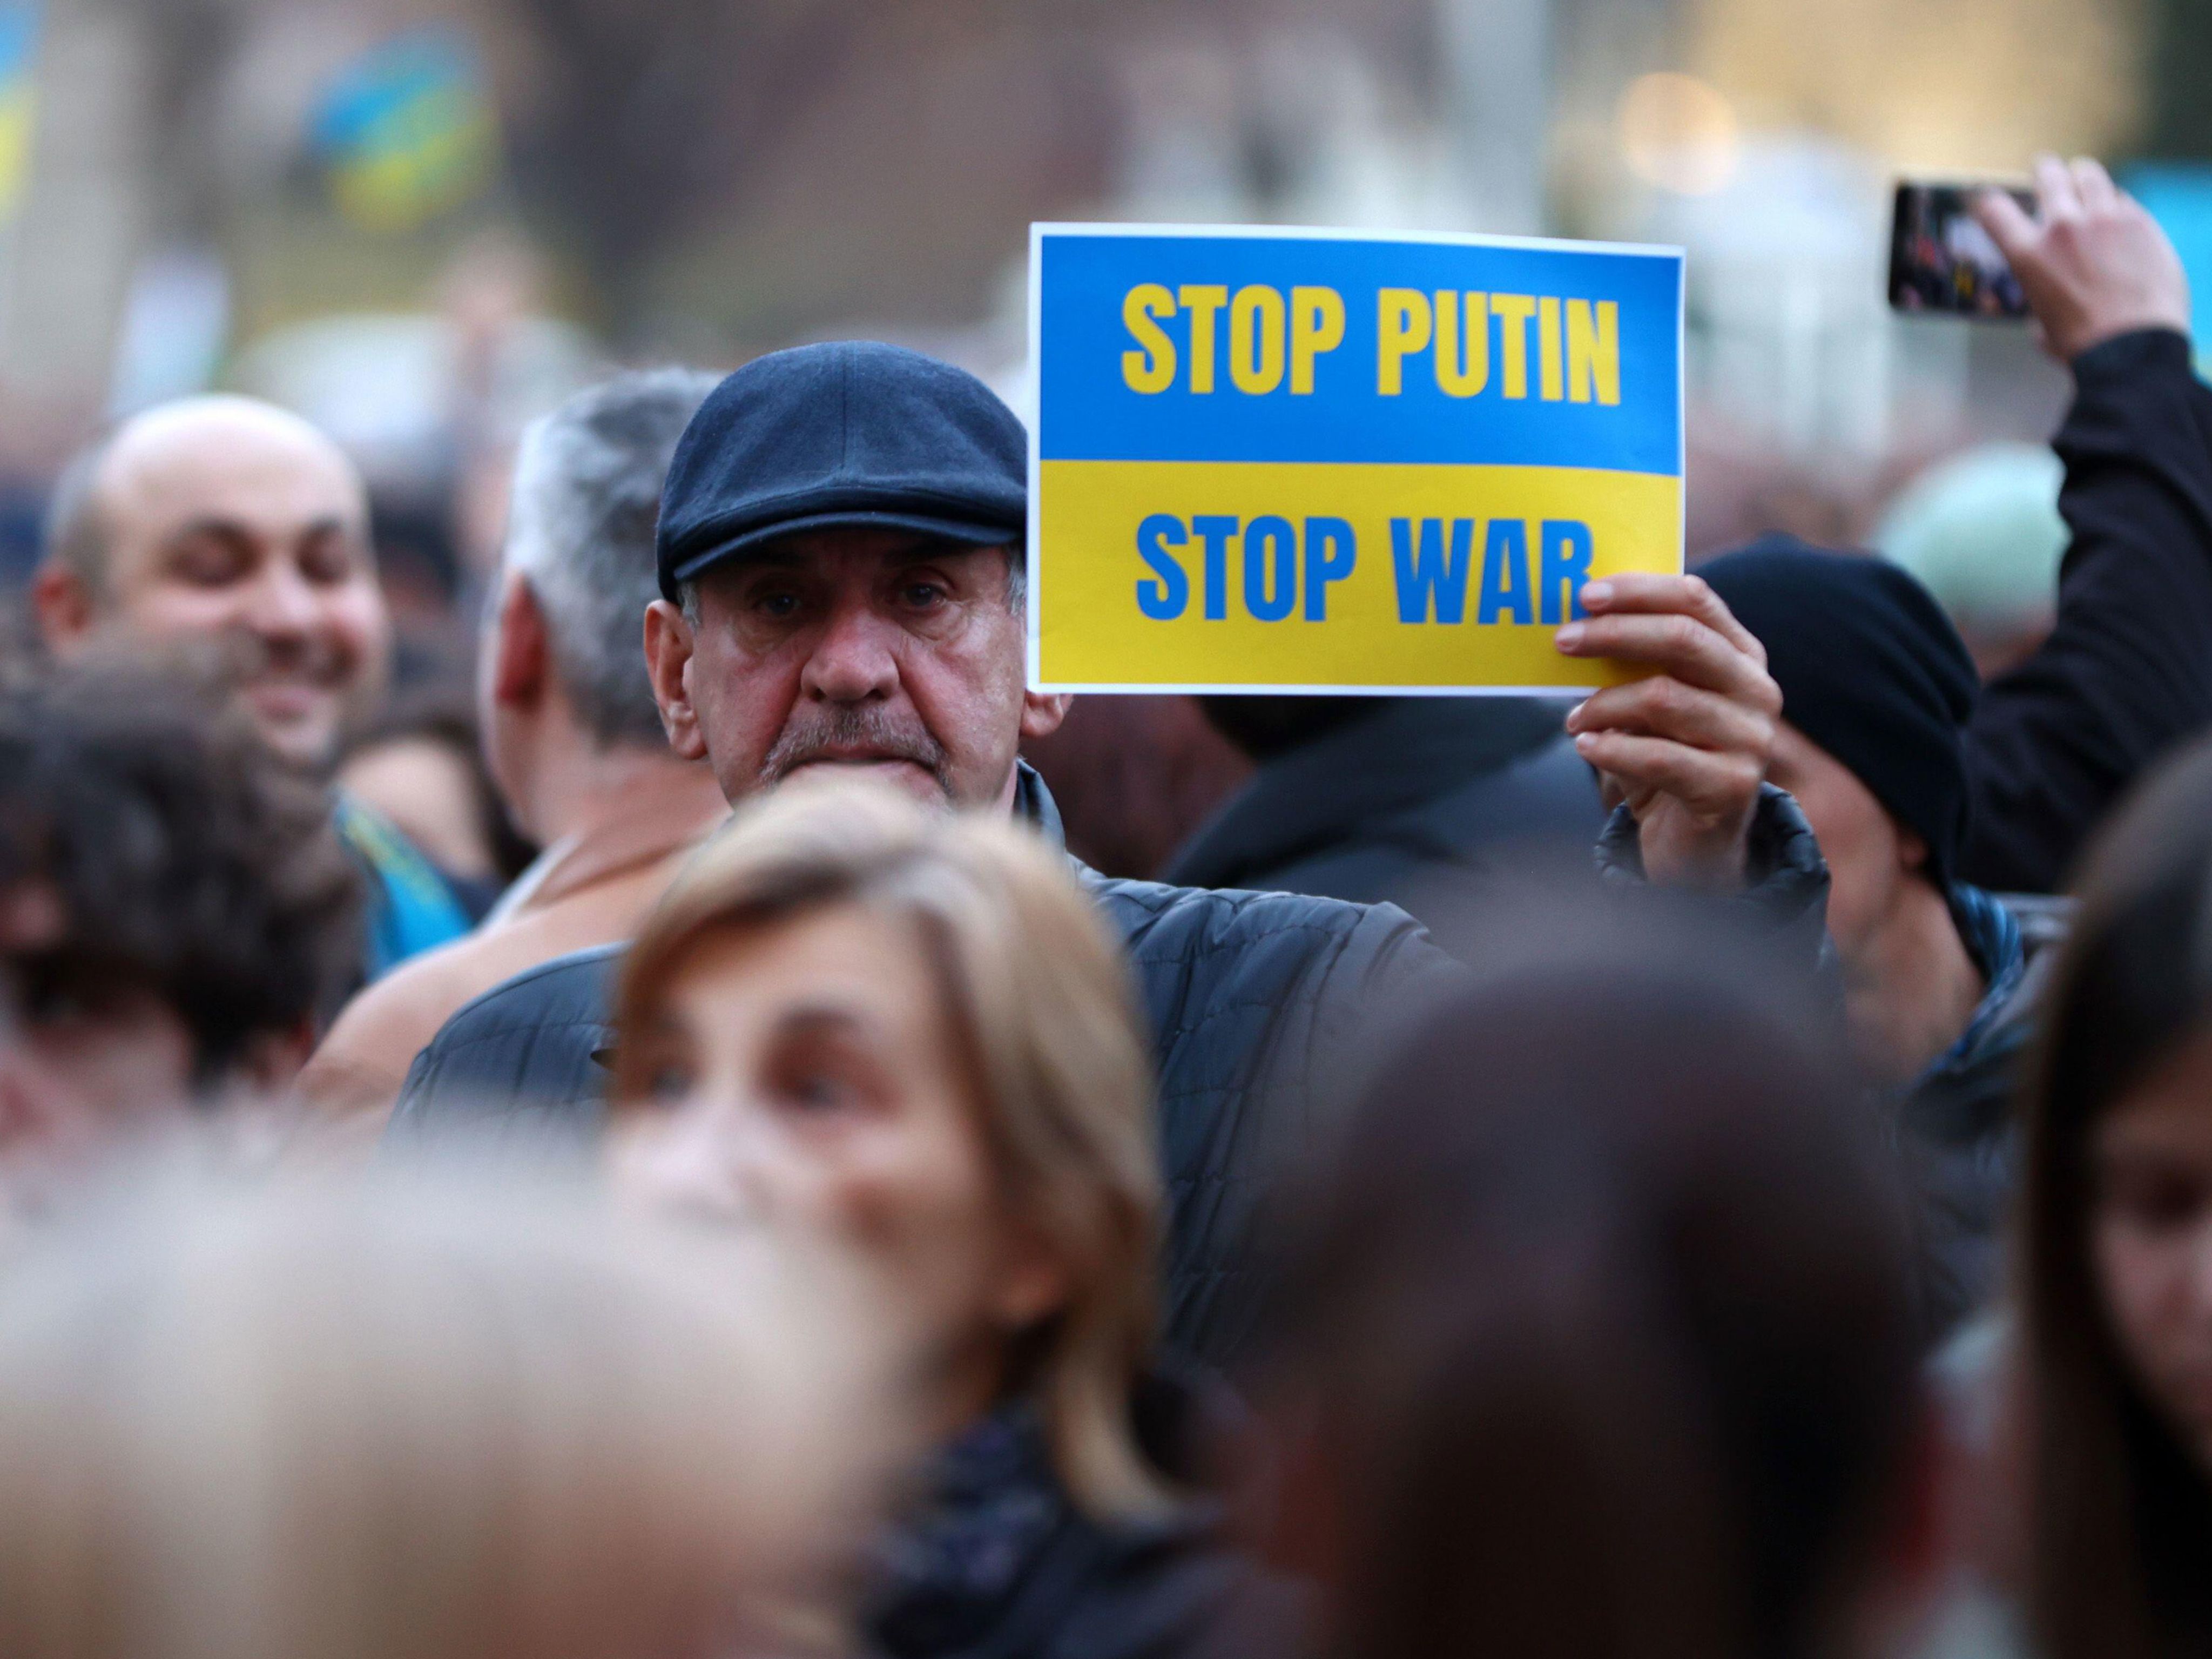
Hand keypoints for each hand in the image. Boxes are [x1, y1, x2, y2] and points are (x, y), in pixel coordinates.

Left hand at [1558, 573, 1779, 889]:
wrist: (1695, 843)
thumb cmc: (1666, 757)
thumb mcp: (1651, 703)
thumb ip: (1632, 663)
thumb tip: (1575, 625)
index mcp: (1740, 655)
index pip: (1695, 600)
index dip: (1640, 590)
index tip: (1585, 594)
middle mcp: (1756, 690)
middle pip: (1683, 638)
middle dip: (1615, 633)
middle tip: (1564, 640)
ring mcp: (1751, 739)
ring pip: (1664, 697)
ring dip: (1603, 703)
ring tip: (1573, 719)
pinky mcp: (1733, 787)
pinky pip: (1659, 757)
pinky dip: (1612, 749)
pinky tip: (1586, 747)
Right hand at [1972, 156, 2190, 361]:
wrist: (2133, 346)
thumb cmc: (2081, 345)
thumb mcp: (2041, 323)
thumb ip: (2039, 297)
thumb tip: (2047, 300)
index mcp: (2029, 254)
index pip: (1994, 211)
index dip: (1985, 201)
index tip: (1983, 198)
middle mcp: (2064, 226)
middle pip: (2048, 175)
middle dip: (2043, 169)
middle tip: (2044, 168)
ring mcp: (2106, 218)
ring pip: (2090, 175)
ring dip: (2082, 175)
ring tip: (2084, 176)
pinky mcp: (2141, 221)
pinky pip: (2124, 198)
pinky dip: (2116, 202)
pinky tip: (2117, 213)